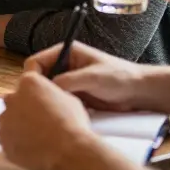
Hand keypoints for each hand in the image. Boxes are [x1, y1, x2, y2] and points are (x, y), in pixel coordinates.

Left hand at [0, 72, 96, 169]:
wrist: (68, 151)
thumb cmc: (72, 123)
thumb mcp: (69, 99)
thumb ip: (52, 94)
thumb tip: (48, 98)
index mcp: (29, 83)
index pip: (28, 78)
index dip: (36, 88)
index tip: (42, 98)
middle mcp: (12, 98)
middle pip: (14, 100)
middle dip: (24, 107)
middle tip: (40, 119)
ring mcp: (5, 120)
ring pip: (8, 120)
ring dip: (18, 125)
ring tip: (37, 136)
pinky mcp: (3, 140)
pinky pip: (7, 139)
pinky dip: (16, 142)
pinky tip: (31, 147)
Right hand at [24, 41, 144, 111]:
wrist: (138, 92)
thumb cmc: (119, 77)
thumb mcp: (93, 77)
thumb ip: (69, 80)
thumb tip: (47, 88)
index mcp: (65, 53)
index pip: (36, 61)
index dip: (31, 76)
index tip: (33, 92)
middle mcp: (63, 65)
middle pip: (38, 77)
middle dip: (37, 90)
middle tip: (40, 106)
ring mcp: (67, 81)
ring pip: (46, 91)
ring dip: (46, 100)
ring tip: (49, 113)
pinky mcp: (72, 95)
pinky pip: (56, 100)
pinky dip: (55, 107)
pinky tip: (58, 116)